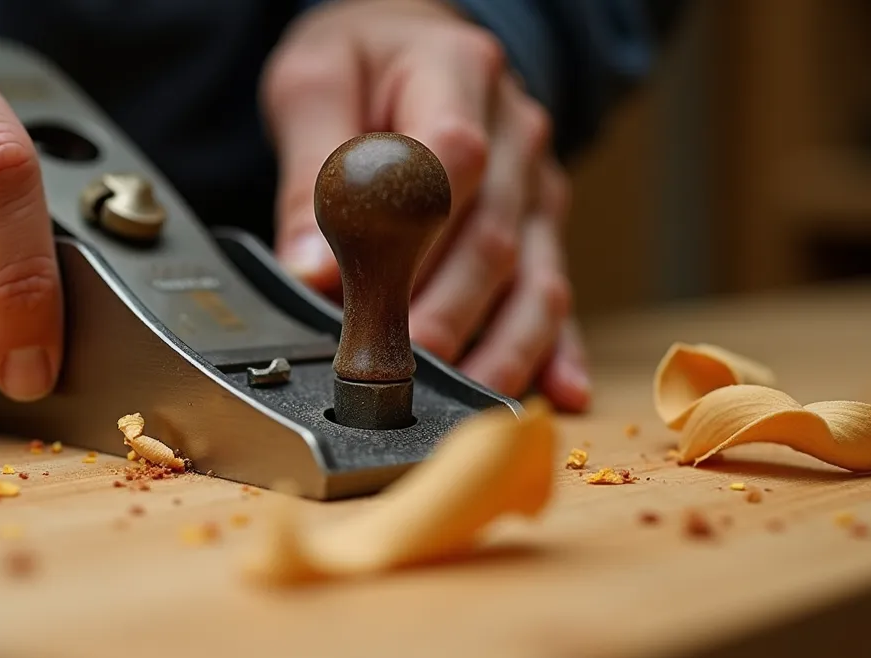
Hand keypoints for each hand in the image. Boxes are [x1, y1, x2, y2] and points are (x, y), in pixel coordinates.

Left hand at [262, 0, 589, 410]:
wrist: (412, 46)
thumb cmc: (362, 64)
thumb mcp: (313, 84)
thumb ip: (310, 171)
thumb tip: (310, 271)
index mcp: (456, 71)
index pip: (451, 153)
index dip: (413, 228)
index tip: (361, 287)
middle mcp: (513, 132)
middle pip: (490, 233)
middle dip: (441, 309)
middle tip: (393, 364)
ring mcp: (537, 185)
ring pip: (532, 276)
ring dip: (496, 345)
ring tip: (457, 397)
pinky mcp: (544, 229)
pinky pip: (556, 292)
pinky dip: (557, 347)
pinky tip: (560, 391)